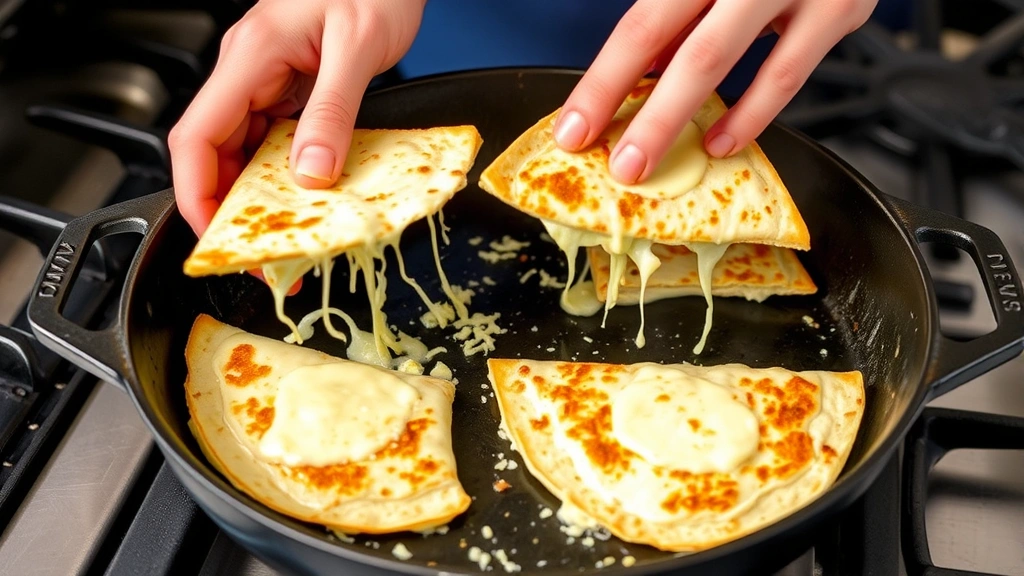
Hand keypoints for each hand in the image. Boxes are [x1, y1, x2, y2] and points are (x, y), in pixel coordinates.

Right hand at [169, 0, 424, 239]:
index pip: (195, 137)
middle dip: (229, 209)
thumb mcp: (358, 47)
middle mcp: (249, 70)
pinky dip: (285, 176)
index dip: (197, 195)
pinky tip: (305, 200)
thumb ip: (333, 111)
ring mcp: (268, 79)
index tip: (218, 237)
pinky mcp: (293, 87)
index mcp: (250, 57)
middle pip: (214, 153)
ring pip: (245, 151)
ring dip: (259, 197)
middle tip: (260, 254)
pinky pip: (276, 141)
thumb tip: (312, 174)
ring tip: (284, 238)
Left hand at [553, 0, 877, 183]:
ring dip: (682, 120)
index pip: (642, 25)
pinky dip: (751, 115)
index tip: (576, 127)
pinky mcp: (839, 10)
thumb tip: (644, 73)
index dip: (604, 82)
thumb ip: (677, 12)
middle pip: (684, 51)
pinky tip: (721, 142)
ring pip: (726, 62)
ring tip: (651, 161)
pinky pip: (788, 74)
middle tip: (619, 165)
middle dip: (645, 117)